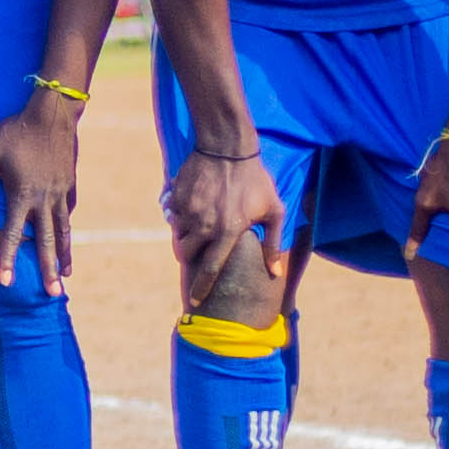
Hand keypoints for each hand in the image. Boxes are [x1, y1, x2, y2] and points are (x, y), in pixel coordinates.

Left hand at [0, 83, 86, 291]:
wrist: (53, 112)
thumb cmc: (17, 131)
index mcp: (22, 195)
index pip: (12, 234)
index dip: (7, 259)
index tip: (5, 282)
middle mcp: (44, 199)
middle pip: (46, 242)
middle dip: (48, 269)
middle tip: (53, 295)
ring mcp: (59, 193)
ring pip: (63, 230)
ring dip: (63, 255)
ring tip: (66, 276)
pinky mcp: (68, 184)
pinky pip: (67, 213)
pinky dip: (67, 230)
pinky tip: (66, 241)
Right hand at [167, 144, 283, 302]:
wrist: (228, 146)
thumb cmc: (256, 179)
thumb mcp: (274, 211)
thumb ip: (273, 244)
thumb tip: (274, 273)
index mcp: (227, 232)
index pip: (210, 270)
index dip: (202, 289)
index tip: (195, 302)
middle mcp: (204, 225)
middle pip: (186, 254)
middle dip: (189, 256)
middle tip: (198, 250)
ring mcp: (188, 210)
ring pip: (178, 235)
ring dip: (185, 236)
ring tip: (197, 226)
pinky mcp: (177, 196)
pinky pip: (173, 214)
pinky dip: (179, 216)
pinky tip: (193, 206)